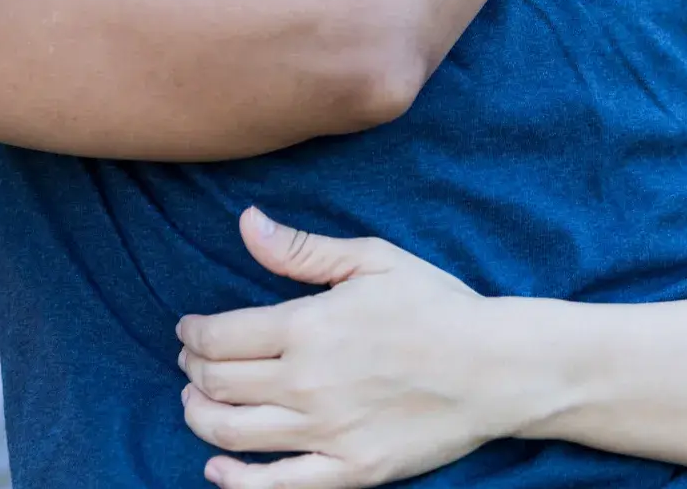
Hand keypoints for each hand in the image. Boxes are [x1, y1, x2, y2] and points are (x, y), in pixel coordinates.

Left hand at [177, 209, 497, 488]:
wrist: (497, 368)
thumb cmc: (438, 306)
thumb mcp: (373, 260)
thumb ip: (302, 249)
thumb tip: (245, 224)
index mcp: (308, 326)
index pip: (218, 336)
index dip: (192, 334)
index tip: (189, 330)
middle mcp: (306, 382)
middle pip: (216, 383)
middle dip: (193, 370)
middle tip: (194, 362)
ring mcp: (325, 432)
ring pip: (230, 433)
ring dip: (199, 417)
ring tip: (198, 403)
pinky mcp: (348, 471)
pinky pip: (275, 486)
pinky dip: (234, 480)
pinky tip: (217, 467)